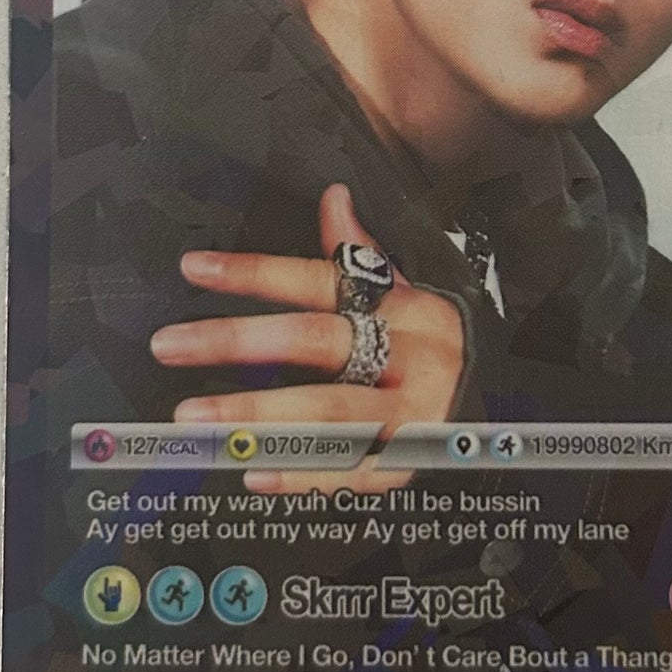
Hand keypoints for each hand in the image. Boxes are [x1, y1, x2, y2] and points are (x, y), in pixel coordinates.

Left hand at [150, 183, 462, 492]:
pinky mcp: (408, 464)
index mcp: (405, 307)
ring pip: (329, 411)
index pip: (321, 280)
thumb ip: (359, 254)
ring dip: (257, 416)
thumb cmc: (429, 346)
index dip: (256, 273)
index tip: (196, 270)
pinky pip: (348, 471)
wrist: (499, 403)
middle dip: (238, 341)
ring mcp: (412, 413)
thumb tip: (333, 197)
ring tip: (198, 419)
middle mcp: (412, 355)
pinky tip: (253, 470)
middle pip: (317, 341)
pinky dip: (299, 474)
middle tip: (173, 345)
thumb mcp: (402, 296)